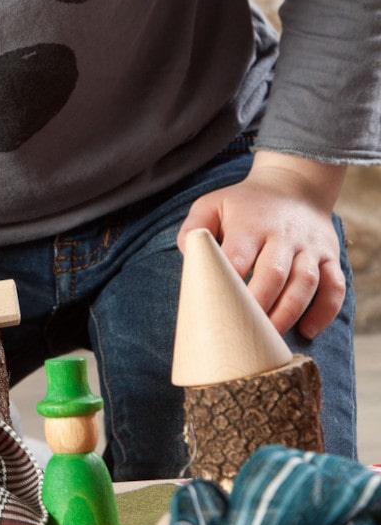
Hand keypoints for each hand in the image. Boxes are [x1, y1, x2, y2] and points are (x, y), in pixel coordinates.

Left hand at [177, 150, 347, 338]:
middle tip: (244, 333)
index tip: (217, 307)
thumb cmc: (244, 205)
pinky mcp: (330, 256)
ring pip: (305, 282)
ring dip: (289, 312)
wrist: (294, 186)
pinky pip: (334, 286)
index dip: (228, 282)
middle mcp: (282, 234)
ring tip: (271, 338)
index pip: (237, 256)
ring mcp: (309, 246)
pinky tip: (307, 330)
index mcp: (248, 224)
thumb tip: (191, 260)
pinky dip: (324, 311)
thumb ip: (193, 229)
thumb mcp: (212, 205)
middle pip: (272, 273)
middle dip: (258, 305)